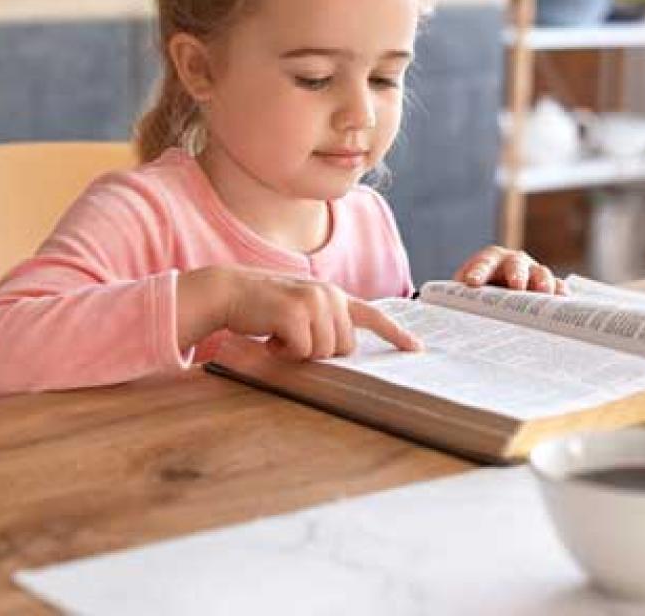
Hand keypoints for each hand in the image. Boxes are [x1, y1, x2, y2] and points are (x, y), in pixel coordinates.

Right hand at [223, 268, 422, 360]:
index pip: (373, 314)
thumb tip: (342, 351)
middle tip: (293, 337)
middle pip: (345, 347)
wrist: (229, 291)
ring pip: (324, 352)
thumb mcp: (301, 309)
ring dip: (299, 352)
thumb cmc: (264, 307)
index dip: (395, 334)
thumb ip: (325, 323)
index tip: (416, 348)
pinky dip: (283, 351)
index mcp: (334, 295)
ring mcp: (314, 301)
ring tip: (280, 333)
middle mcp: (329, 295)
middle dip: (319, 351)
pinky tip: (270, 336)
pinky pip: (301, 351)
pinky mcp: (295, 313)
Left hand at [453, 247, 566, 294]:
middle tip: (516, 285)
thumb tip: (453, 321)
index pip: (483, 264)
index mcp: (489, 260)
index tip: (472, 282)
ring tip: (544, 293)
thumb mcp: (467, 295)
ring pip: (541, 273)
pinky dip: (561, 293)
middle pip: (516, 265)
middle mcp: (513, 263)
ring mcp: (533, 273)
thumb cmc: (478, 295)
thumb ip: (461, 300)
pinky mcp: (550, 287)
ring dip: (543, 282)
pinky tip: (563, 302)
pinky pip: (558, 288)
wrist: (497, 295)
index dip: (478, 272)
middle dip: (516, 274)